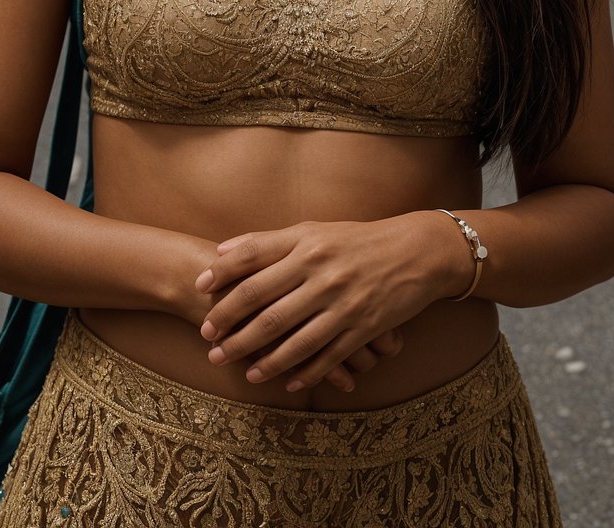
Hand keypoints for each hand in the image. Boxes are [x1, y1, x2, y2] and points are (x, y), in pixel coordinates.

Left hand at [174, 232, 403, 393]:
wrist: (415, 252)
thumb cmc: (357, 240)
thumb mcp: (314, 230)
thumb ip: (269, 242)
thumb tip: (222, 251)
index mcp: (307, 244)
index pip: (253, 257)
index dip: (223, 274)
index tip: (198, 288)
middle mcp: (320, 273)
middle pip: (265, 305)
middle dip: (232, 327)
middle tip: (209, 344)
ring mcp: (341, 303)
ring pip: (292, 338)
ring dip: (262, 358)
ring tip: (240, 370)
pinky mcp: (362, 328)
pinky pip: (327, 356)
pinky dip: (304, 371)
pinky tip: (285, 383)